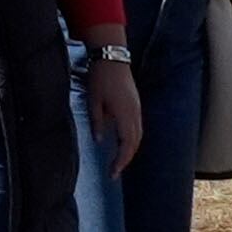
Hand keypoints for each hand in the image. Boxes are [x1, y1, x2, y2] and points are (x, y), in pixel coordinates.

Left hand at [92, 55, 145, 173]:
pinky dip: (131, 139)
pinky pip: (137, 127)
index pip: (127, 145)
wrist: (112, 58)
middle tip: (114, 172)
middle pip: (135, 143)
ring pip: (138, 135)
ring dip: (130, 150)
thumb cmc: (100, 78)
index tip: (113, 173)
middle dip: (126, 159)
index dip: (121, 161)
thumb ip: (97, 122)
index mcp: (125, 114)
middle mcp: (135, 113)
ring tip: (119, 162)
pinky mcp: (135, 104)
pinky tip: (123, 144)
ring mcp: (137, 108)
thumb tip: (100, 142)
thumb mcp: (93, 101)